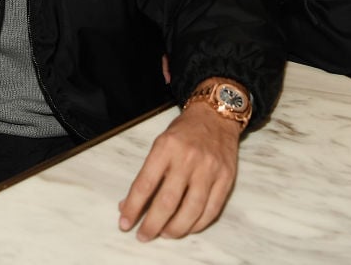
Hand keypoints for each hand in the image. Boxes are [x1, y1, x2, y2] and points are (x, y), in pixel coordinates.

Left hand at [118, 99, 241, 240]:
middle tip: (144, 236)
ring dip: (176, 229)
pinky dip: (198, 224)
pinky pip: (212, 209)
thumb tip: (129, 205)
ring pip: (191, 210)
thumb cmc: (184, 132)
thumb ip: (147, 174)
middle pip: (168, 201)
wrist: (216, 115)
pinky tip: (187, 228)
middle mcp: (188, 158)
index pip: (145, 183)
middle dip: (153, 224)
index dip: (133, 207)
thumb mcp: (160, 144)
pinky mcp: (226, 177)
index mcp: (166, 147)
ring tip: (165, 234)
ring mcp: (209, 169)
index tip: (125, 222)